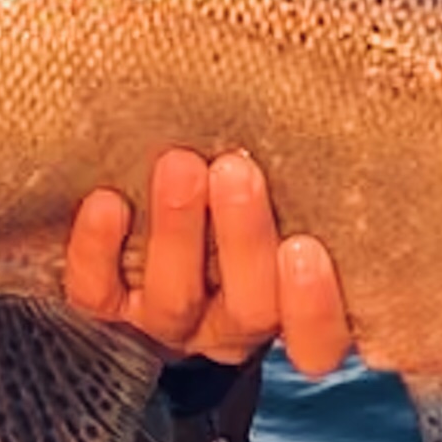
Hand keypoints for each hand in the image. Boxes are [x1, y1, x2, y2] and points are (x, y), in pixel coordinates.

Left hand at [63, 148, 352, 373]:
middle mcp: (229, 323)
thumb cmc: (230, 190)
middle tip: (236, 170)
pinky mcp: (106, 308)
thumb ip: (298, 178)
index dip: (315, 307)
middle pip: (250, 307)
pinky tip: (106, 201)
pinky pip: (98, 294)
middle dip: (243, 237)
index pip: (319, 338)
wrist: (142, 216)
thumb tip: (344, 103)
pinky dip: (98, 249)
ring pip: (176, 299)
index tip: (306, 247)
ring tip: (180, 166)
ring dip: (178, 232)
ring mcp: (165, 321)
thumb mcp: (278, 192)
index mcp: (286, 304)